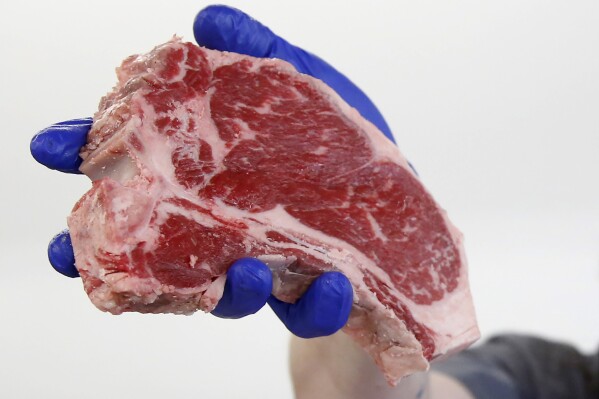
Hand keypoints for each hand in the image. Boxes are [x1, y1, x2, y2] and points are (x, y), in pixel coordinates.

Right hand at [33, 4, 395, 338]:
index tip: (52, 146)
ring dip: (226, 288)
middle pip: (163, 244)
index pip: (140, 168)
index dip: (91, 155)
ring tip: (242, 273)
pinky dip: (316, 301)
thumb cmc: (341, 141)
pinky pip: (309, 309)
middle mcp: (231, 228)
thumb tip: (207, 20)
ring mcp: (270, 265)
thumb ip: (259, 53)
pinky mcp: (315, 295)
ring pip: (228, 291)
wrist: (398, 200)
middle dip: (112, 245)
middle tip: (67, 246)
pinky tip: (330, 284)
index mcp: (217, 178)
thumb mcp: (305, 83)